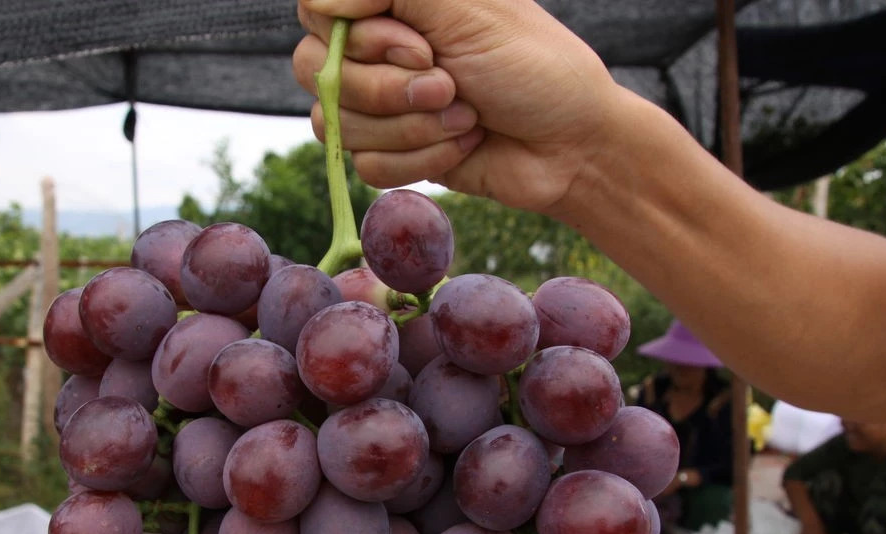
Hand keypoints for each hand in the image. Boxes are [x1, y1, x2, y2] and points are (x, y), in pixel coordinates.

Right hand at [293, 0, 624, 211]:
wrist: (570, 146)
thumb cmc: (533, 67)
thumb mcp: (470, 9)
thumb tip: (324, 2)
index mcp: (394, 2)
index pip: (317, 9)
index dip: (356, 36)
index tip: (419, 46)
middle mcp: (377, 49)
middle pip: (314, 69)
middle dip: (388, 89)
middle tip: (451, 85)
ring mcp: (382, 103)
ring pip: (335, 123)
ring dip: (412, 128)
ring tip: (466, 116)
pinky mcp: (392, 152)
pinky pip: (365, 165)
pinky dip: (420, 160)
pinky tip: (463, 145)